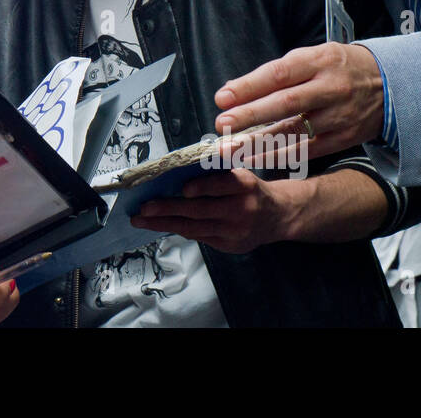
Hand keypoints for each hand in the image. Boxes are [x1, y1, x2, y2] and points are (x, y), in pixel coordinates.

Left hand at [130, 169, 297, 252]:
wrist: (278, 216)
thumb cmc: (250, 189)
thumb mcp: (240, 173)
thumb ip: (215, 174)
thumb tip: (176, 173)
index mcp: (245, 185)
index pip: (221, 185)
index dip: (202, 187)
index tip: (183, 189)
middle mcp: (242, 209)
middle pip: (201, 210)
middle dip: (168, 209)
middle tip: (144, 208)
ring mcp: (236, 231)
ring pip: (195, 228)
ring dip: (165, 224)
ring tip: (143, 220)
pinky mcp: (230, 245)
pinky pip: (199, 237)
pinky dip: (179, 230)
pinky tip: (161, 225)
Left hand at [212, 42, 384, 158]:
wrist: (390, 84)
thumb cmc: (338, 67)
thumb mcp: (313, 57)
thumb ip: (278, 73)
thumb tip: (235, 90)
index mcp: (319, 61)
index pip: (279, 74)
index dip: (249, 87)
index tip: (223, 97)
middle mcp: (330, 89)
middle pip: (285, 103)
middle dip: (250, 115)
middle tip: (222, 123)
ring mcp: (338, 116)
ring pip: (294, 132)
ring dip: (258, 142)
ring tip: (229, 149)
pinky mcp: (342, 138)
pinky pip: (305, 150)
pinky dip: (277, 156)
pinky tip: (253, 158)